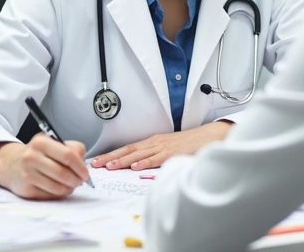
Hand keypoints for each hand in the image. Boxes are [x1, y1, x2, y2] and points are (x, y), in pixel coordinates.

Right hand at [0, 135, 90, 199]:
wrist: (11, 164)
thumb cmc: (38, 154)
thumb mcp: (53, 143)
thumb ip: (72, 148)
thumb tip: (83, 164)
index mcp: (41, 142)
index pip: (68, 155)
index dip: (81, 166)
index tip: (86, 173)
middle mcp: (32, 157)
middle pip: (64, 173)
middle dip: (77, 180)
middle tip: (81, 181)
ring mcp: (27, 174)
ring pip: (58, 187)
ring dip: (69, 188)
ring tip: (71, 185)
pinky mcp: (26, 189)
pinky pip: (50, 195)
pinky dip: (59, 194)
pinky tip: (58, 188)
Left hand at [91, 121, 232, 170]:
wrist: (207, 136)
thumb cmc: (189, 144)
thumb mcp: (168, 148)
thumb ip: (154, 157)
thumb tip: (139, 168)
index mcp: (152, 142)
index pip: (128, 148)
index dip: (112, 154)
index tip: (99, 161)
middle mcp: (154, 143)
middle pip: (128, 150)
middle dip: (110, 157)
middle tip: (95, 164)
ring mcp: (162, 148)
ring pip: (139, 154)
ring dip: (123, 160)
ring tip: (109, 166)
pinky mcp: (172, 153)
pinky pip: (156, 158)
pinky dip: (145, 163)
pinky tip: (135, 167)